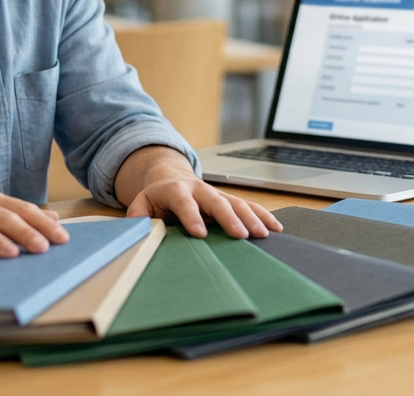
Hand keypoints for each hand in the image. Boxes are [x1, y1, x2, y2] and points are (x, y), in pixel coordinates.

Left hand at [117, 148, 281, 238]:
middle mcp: (200, 190)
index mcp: (176, 191)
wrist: (172, 178)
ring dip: (251, 218)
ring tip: (262, 234)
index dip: (191, 217)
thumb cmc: (158, 197)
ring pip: (237, 203)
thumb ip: (138, 216)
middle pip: (217, 202)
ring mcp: (218, 194)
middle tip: (240, 235)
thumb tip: (137, 229)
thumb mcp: (141, 203)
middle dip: (229, 218)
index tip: (199, 234)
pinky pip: (249, 206)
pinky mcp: (229, 200)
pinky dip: (263, 216)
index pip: (184, 203)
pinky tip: (276, 228)